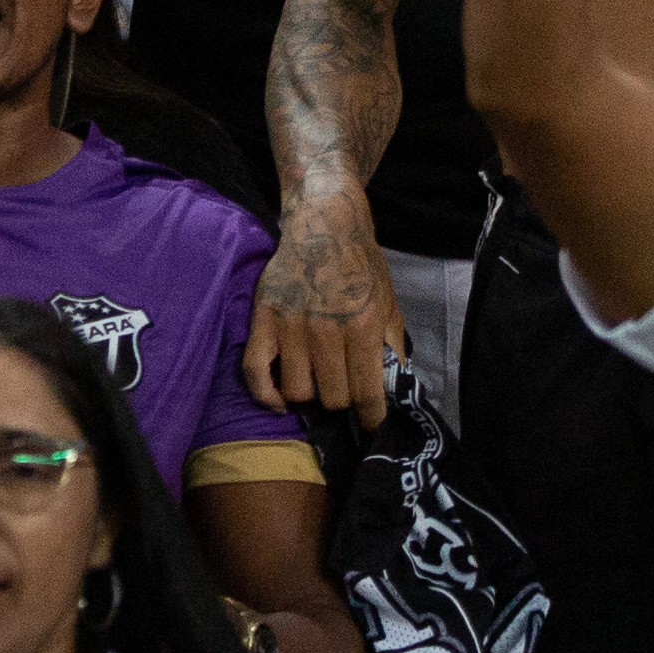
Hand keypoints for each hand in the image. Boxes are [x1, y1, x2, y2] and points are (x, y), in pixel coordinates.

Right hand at [250, 185, 401, 420]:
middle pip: (332, 398)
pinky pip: (256, 372)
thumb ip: (393, 347)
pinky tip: (280, 399)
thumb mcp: (389, 303)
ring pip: (298, 391)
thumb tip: (397, 390)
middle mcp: (327, 329)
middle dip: (342, 401)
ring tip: (316, 382)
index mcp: (363, 326)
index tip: (373, 427)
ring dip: (310, 394)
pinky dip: (267, 394)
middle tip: (343, 389)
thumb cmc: (362, 267)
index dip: (372, 418)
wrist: (324, 225)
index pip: (367, 393)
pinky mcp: (263, 319)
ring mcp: (291, 325)